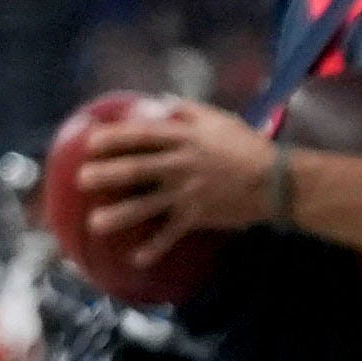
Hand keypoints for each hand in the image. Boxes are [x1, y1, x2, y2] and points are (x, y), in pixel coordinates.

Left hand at [74, 96, 278, 240]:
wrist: (278, 181)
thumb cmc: (248, 147)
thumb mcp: (221, 120)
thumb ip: (190, 111)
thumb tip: (162, 101)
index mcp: (186, 140)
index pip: (143, 136)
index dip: (115, 138)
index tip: (91, 142)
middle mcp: (182, 166)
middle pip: (137, 170)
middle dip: (107, 175)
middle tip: (83, 179)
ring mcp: (188, 193)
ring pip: (147, 205)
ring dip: (120, 215)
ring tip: (96, 223)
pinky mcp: (198, 216)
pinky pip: (172, 234)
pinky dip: (155, 248)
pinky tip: (136, 259)